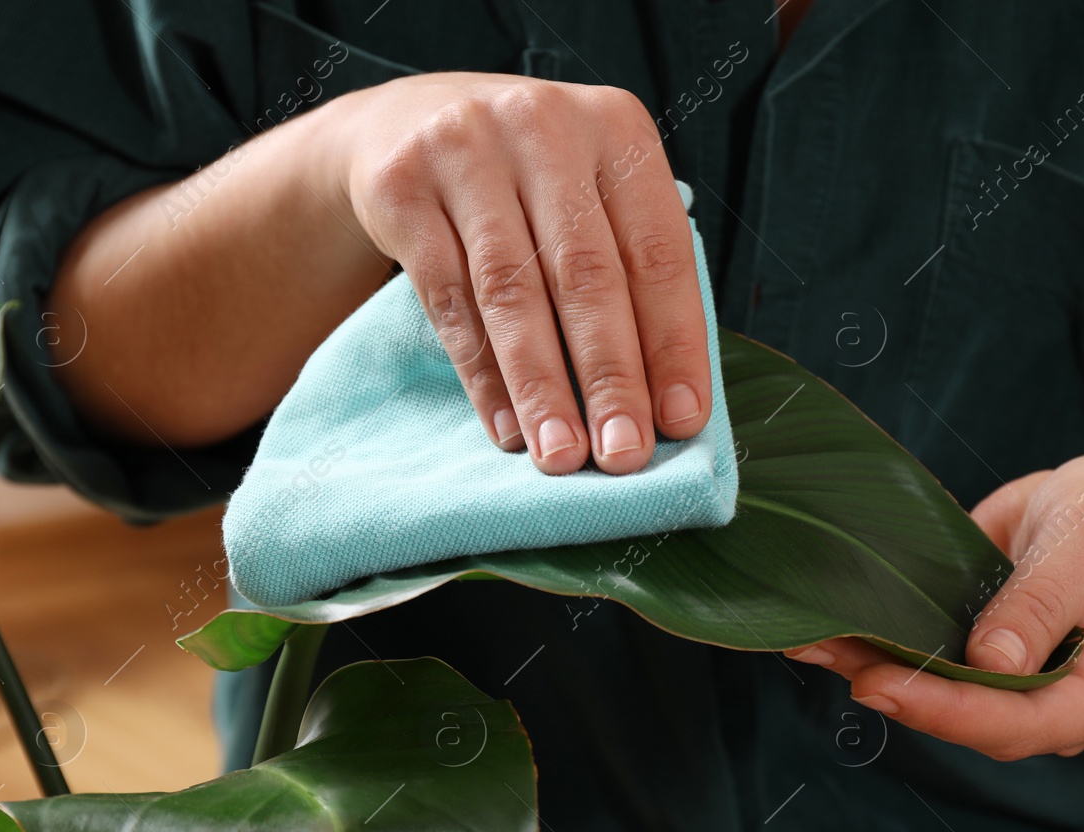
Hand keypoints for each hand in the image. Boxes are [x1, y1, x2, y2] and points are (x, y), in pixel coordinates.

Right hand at [321, 73, 711, 474]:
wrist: (404, 123)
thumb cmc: (530, 183)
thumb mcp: (589, 194)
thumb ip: (629, 272)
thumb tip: (664, 405)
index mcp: (616, 129)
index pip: (657, 251)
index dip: (673, 342)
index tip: (682, 422)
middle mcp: (544, 127)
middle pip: (586, 274)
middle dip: (610, 377)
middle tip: (624, 455)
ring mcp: (466, 150)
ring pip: (511, 291)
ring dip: (541, 387)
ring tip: (561, 456)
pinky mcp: (401, 186)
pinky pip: (447, 299)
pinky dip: (480, 374)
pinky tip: (505, 428)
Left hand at [786, 447, 1083, 759]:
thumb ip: (1046, 598)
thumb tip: (991, 664)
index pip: (1028, 722)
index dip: (952, 711)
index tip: (881, 685)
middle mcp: (1071, 707)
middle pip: (978, 723)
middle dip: (899, 694)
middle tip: (819, 654)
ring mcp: (1031, 693)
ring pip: (948, 702)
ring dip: (875, 672)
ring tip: (806, 643)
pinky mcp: (995, 666)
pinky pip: (938, 669)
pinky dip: (884, 650)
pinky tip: (827, 633)